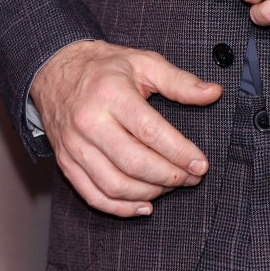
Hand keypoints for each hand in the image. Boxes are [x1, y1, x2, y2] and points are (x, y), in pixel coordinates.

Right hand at [30, 40, 222, 217]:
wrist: (56, 69)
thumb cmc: (105, 67)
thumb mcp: (144, 62)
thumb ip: (179, 81)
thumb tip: (213, 93)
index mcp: (111, 95)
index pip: (151, 132)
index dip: (180, 152)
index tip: (201, 164)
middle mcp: (90, 122)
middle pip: (134, 163)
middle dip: (169, 176)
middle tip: (192, 177)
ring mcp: (74, 146)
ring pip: (115, 185)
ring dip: (149, 192)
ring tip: (172, 186)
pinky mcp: (65, 162)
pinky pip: (93, 196)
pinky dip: (121, 208)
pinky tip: (144, 205)